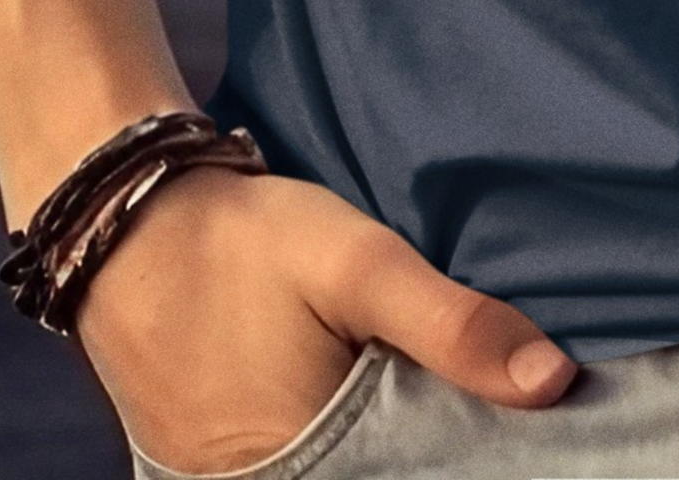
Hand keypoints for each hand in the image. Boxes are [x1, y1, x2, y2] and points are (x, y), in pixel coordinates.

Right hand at [74, 169, 573, 476]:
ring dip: (391, 448)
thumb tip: (554, 383)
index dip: (469, 460)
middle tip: (479, 410)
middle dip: (429, 451)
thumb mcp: (358, 264)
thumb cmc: (244, 243)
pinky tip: (376, 408)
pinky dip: (342, 446)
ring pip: (344, 475)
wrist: (125, 223)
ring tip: (431, 402)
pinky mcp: (213, 470)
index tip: (521, 441)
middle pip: (382, 477)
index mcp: (309, 474)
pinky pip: (299, 469)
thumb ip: (452, 325)